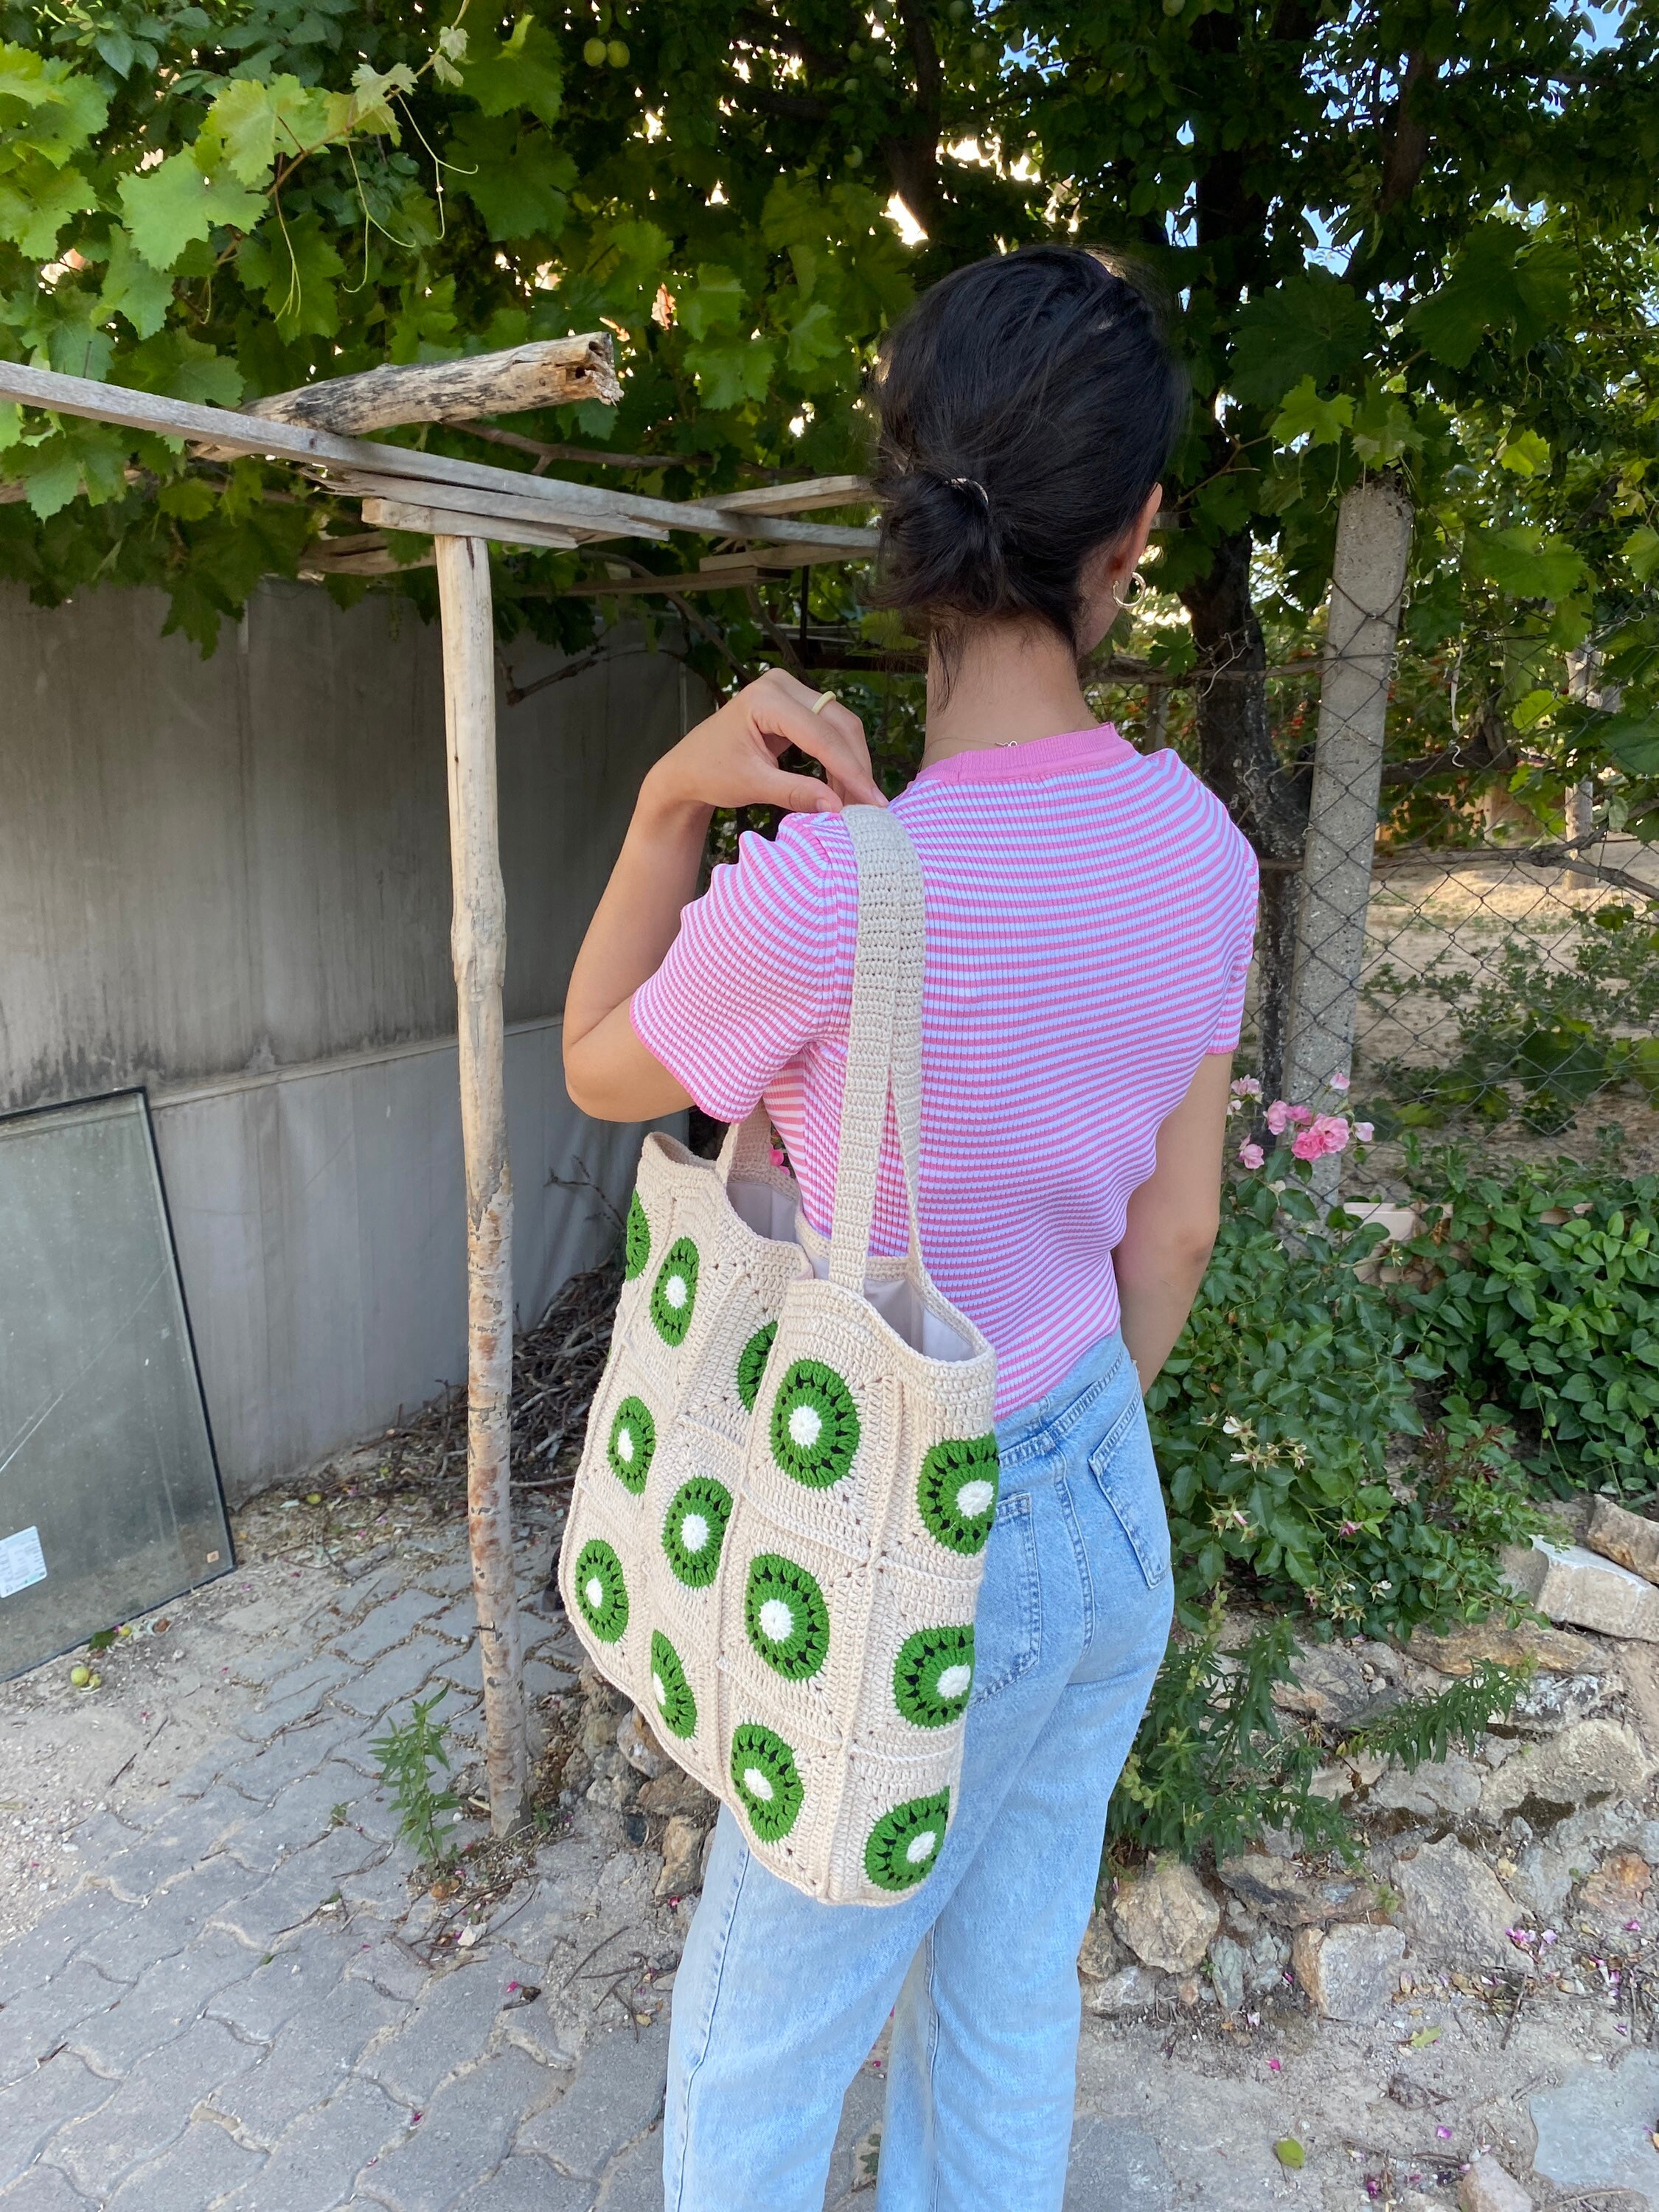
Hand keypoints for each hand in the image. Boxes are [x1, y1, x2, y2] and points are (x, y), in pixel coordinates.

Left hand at [641, 666, 884, 821]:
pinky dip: (839, 759)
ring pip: (839, 726)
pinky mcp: (795, 705)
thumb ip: (795, 793)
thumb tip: (838, 807)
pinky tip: (843, 786)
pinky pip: (828, 729)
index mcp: (765, 699)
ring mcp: (789, 691)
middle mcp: (781, 685)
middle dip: (856, 765)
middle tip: (870, 805)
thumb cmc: (711, 773)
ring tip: (857, 801)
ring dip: (851, 764)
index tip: (872, 801)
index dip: (849, 770)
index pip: (820, 735)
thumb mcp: (752, 785)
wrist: (688, 767)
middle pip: (838, 723)